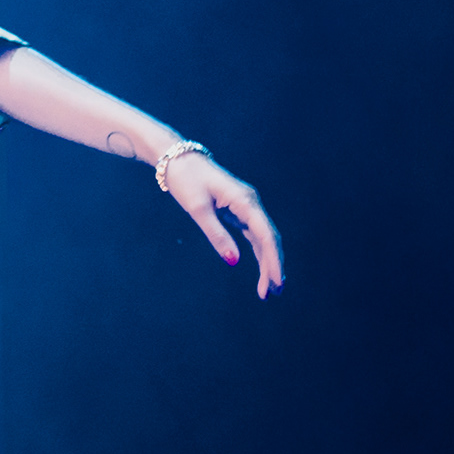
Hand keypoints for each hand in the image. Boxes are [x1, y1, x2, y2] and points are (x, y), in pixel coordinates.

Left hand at [164, 151, 284, 296]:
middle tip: (272, 293)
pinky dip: (258, 252)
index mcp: (245, 201)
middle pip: (269, 239)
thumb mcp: (198, 209)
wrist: (177, 159)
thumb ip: (216, 235)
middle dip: (272, 266)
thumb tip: (233, 261)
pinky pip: (253, 234)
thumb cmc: (187, 180)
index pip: (266, 235)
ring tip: (268, 289)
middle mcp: (250, 203)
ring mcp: (245, 206)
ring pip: (263, 238)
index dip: (273, 260)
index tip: (276, 282)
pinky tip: (262, 269)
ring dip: (267, 262)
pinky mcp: (237, 210)